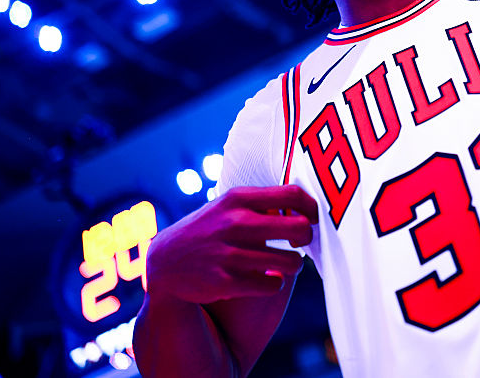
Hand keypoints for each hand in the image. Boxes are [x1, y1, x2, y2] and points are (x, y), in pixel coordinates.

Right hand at [144, 185, 318, 304]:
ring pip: (291, 263)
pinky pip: (272, 285)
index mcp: (238, 199)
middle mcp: (235, 224)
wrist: (165, 263)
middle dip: (307, 237)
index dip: (312, 207)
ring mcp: (230, 254)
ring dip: (293, 264)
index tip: (314, 216)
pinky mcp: (226, 282)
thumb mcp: (228, 206)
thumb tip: (306, 202)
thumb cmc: (209, 229)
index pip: (293, 194)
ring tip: (285, 262)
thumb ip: (263, 202)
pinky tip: (266, 279)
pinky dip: (274, 284)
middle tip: (300, 241)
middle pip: (299, 228)